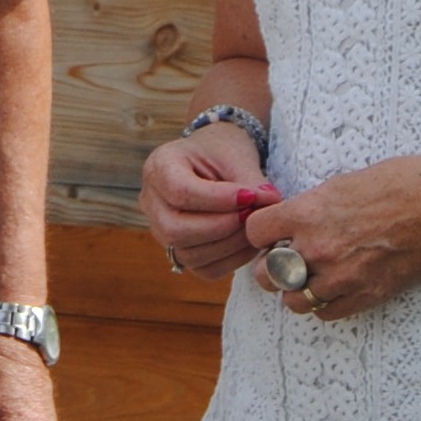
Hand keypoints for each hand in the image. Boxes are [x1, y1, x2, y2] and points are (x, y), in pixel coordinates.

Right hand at [142, 126, 279, 277]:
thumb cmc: (222, 151)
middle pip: (175, 229)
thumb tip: (270, 206)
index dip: (218, 199)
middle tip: (253, 214)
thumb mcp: (236, 156)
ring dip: (229, 244)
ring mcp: (160, 230)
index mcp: (159, 167)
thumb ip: (251, 182)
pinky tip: (250, 241)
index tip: (251, 196)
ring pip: (188, 254)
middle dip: (221, 226)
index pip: (180, 192)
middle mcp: (151, 201)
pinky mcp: (179, 251)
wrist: (214, 159)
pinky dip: (232, 259)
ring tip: (255, 226)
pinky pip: (203, 268)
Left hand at [243, 157, 420, 321]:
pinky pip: (326, 313)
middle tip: (285, 260)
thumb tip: (292, 221)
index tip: (271, 234)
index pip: (256, 233)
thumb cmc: (399, 183)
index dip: (261, 233)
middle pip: (267, 274)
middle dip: (272, 268)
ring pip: (294, 300)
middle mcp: (318, 248)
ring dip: (297, 290)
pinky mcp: (364, 296)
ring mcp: (341, 277)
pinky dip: (325, 304)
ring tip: (311, 278)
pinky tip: (335, 288)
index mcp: (309, 212)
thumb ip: (311, 207)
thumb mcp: (344, 182)